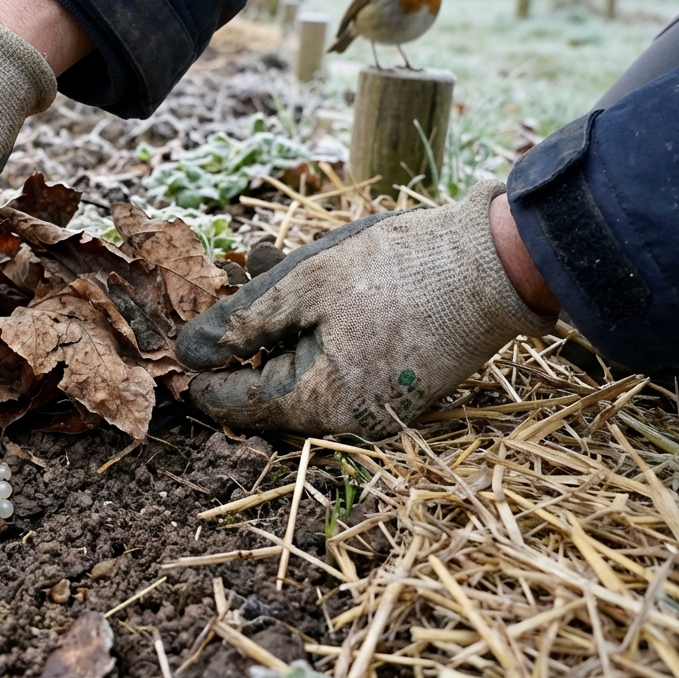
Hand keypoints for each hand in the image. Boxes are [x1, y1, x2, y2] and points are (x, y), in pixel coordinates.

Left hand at [176, 181, 556, 438]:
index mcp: (324, 406)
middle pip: (274, 383)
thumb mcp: (306, 285)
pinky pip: (343, 356)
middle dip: (247, 335)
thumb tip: (189, 352)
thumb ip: (243, 321)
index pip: (242, 405)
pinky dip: (318, 320)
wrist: (498, 260)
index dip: (206, 377)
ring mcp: (381, 401)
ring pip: (307, 362)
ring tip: (265, 259)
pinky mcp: (401, 378)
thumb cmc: (401, 271)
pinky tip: (304, 273)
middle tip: (226, 289)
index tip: (179, 351)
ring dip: (282, 317)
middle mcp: (352, 418)